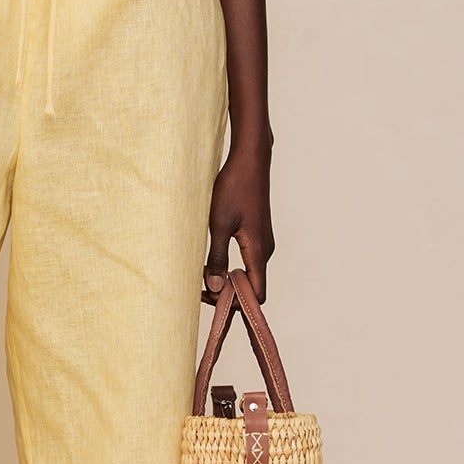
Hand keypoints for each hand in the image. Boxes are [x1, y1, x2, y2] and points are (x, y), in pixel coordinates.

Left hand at [203, 139, 273, 302]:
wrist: (249, 160)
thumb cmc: (234, 188)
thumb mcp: (219, 223)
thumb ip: (217, 257)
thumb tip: (214, 286)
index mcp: (258, 251)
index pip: (255, 295)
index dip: (233, 303)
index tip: (208, 294)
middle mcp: (265, 251)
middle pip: (250, 288)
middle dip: (225, 293)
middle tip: (198, 285)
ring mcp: (262, 243)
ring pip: (248, 275)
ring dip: (226, 279)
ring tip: (201, 272)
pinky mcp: (257, 235)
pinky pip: (248, 262)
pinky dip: (230, 267)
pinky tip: (211, 258)